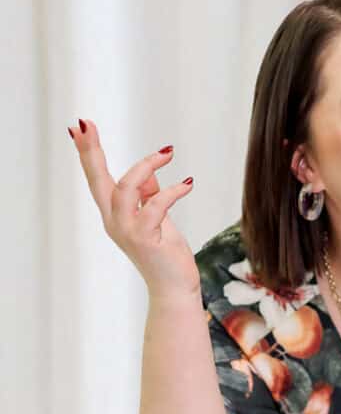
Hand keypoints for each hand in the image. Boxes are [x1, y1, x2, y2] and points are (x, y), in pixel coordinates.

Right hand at [68, 118, 200, 299]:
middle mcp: (114, 222)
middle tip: (85, 124)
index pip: (97, 179)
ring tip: (167, 153)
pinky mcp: (145, 239)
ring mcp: (127, 231)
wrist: (173, 288)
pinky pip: (156, 206)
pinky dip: (173, 191)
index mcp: (114, 215)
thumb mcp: (157, 219)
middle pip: (97, 180)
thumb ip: (150, 196)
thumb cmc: (166, 255)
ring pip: (126, 189)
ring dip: (146, 166)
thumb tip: (150, 173)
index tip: (79, 127)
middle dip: (90, 151)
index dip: (88, 154)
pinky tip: (188, 184)